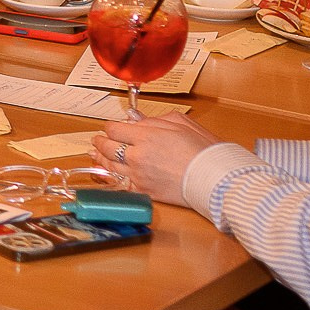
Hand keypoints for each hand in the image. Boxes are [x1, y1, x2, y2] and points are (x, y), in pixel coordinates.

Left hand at [93, 111, 224, 206]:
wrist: (214, 177)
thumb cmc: (203, 149)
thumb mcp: (180, 123)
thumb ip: (153, 120)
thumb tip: (134, 118)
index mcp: (145, 136)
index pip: (114, 129)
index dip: (111, 127)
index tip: (111, 128)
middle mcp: (137, 156)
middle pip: (107, 147)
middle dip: (100, 142)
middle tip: (96, 140)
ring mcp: (138, 176)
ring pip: (110, 166)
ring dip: (100, 159)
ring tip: (95, 155)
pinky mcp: (144, 192)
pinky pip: (120, 185)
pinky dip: (111, 178)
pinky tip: (106, 175)